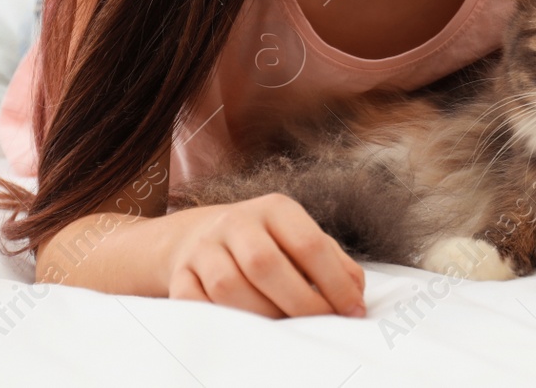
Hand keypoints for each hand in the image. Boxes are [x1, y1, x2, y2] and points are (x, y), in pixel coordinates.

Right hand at [159, 194, 367, 318]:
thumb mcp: (299, 239)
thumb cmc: (265, 242)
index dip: (334, 281)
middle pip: (265, 264)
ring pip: (228, 287)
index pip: (308, 243)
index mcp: (275, 208)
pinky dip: (220, 319)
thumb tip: (356, 295)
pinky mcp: (180, 275)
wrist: (198, 236)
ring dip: (262, 315)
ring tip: (284, 326)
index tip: (352, 310)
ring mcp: (203, 248)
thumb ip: (334, 262)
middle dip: (299, 302)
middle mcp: (236, 222)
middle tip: (319, 325)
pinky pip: (195, 303)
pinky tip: (243, 326)